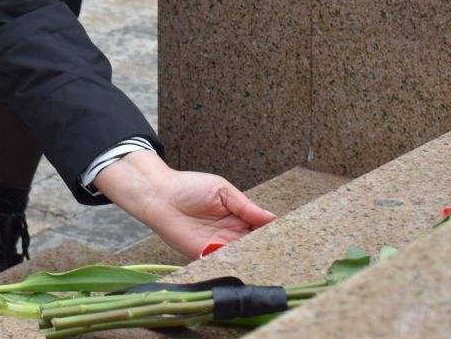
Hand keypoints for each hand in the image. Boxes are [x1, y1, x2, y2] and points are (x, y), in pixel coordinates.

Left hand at [93, 150, 275, 257]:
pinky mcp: (205, 255)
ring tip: (270, 259)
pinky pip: (224, 263)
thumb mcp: (222, 190)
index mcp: (239, 216)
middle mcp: (231, 233)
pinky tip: (246, 263)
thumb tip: (272, 217)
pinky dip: (235, 264)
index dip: (274, 233)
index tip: (291, 237)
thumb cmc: (189, 186)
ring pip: (243, 257)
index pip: (262, 229)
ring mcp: (219, 245)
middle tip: (284, 253)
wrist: (159, 194)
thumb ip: (246, 206)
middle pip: (256, 246)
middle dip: (268, 249)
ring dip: (254, 259)